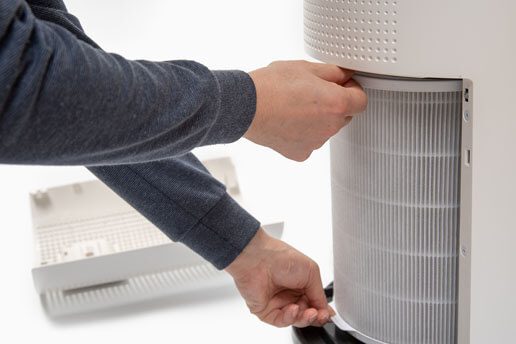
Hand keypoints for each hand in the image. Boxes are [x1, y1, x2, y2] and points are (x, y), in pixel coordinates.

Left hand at [226, 228, 333, 327]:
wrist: (257, 258)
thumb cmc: (280, 257)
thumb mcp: (311, 272)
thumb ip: (319, 294)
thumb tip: (325, 309)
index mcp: (301, 284)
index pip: (314, 303)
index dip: (322, 310)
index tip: (328, 314)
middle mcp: (290, 294)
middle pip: (306, 314)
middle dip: (315, 317)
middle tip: (320, 315)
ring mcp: (278, 303)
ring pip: (295, 320)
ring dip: (304, 318)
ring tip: (310, 312)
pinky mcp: (266, 311)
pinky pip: (280, 321)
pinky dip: (289, 318)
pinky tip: (293, 309)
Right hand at [246, 60, 366, 160]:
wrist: (245, 107)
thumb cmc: (271, 86)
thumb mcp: (305, 68)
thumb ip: (333, 72)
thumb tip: (344, 75)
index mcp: (336, 104)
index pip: (361, 100)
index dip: (353, 90)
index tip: (342, 85)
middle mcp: (330, 127)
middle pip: (344, 116)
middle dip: (334, 104)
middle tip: (312, 92)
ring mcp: (316, 142)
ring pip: (325, 129)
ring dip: (318, 119)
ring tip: (295, 105)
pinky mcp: (300, 153)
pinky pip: (309, 141)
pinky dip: (303, 132)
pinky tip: (288, 120)